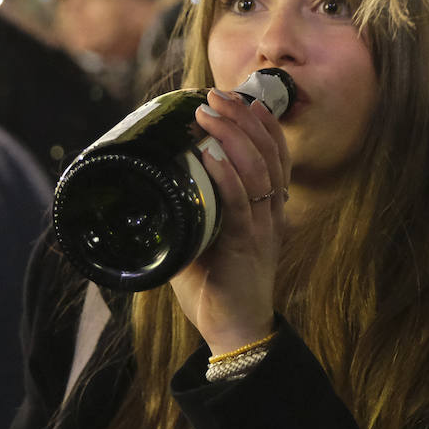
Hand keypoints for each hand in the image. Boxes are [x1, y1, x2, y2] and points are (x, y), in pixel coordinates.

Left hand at [169, 88, 289, 355]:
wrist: (235, 332)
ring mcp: (262, 228)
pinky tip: (211, 156)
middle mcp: (271, 213)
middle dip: (242, 117)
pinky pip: (241, 205)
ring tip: (208, 114)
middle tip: (214, 95)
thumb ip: (189, 212)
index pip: (275, 154)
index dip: (261, 122)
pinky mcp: (248, 246)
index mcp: (267, 208)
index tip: (238, 96)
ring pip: (257, 170)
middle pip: (267, 152)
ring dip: (231, 137)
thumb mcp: (202, 239)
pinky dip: (226, 176)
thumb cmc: (217, 286)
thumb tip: (153, 186)